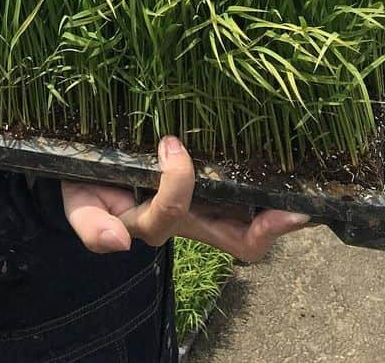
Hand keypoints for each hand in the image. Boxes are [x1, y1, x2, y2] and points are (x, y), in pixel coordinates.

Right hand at [61, 135, 309, 261]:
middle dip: (268, 229)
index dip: (178, 183)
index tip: (169, 142)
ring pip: (251, 223)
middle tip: (295, 210)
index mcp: (157, 219)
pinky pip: (248, 197)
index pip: (175, 210)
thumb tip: (120, 242)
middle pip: (239, 240)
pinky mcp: (213, 182)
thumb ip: (92, 227)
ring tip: (304, 191)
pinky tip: (285, 166)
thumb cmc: (86, 187)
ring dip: (278, 212)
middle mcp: (189, 216)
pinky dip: (268, 188)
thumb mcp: (80, 206)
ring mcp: (205, 202)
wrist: (88, 173)